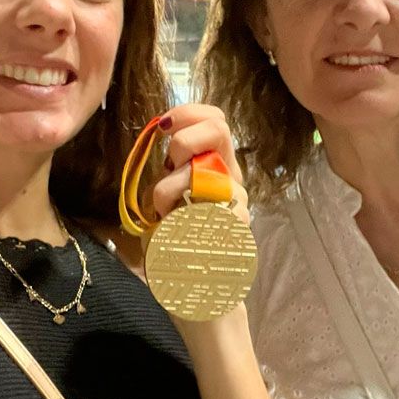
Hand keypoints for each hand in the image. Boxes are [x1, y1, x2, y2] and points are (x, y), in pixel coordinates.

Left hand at [148, 103, 249, 227]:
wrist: (194, 285)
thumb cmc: (177, 236)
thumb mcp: (171, 190)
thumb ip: (173, 164)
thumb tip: (162, 127)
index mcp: (217, 163)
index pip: (215, 118)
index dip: (187, 113)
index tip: (162, 128)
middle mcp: (231, 175)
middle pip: (217, 129)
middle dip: (182, 142)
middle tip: (170, 168)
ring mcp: (237, 200)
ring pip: (199, 170)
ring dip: (167, 190)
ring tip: (164, 215)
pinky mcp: (236, 227)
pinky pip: (200, 208)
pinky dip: (176, 219)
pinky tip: (175, 232)